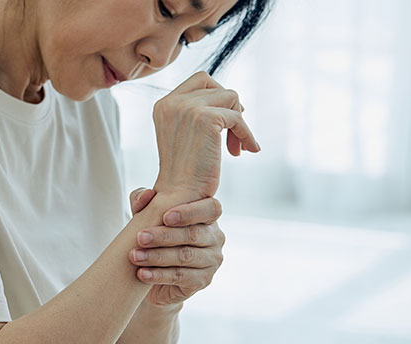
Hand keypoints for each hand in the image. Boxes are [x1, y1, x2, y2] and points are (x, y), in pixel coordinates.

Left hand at [127, 187, 224, 306]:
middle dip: (164, 236)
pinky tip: (142, 273)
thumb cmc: (155, 240)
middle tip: (141, 237)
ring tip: (135, 256)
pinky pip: (181, 277)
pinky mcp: (204, 280)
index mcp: (207, 217)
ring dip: (157, 256)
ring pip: (186, 256)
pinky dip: (159, 275)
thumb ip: (143, 201)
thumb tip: (146, 195)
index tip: (165, 217)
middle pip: (194, 234)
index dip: (190, 212)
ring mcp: (212, 261)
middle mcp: (214, 238)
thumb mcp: (147, 218)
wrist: (154, 277)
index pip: (211, 209)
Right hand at [152, 71, 260, 200]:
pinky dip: (246, 134)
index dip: (218, 96)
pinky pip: (238, 117)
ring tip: (238, 148)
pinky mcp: (206, 118)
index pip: (200, 80)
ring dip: (239, 123)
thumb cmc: (185, 173)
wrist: (180, 196)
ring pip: (230, 97)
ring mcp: (188, 108)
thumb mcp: (185, 135)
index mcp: (164, 104)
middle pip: (215, 85)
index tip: (228, 120)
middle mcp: (173, 102)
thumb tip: (230, 98)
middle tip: (236, 133)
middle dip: (230, 108)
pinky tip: (246, 151)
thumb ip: (196, 114)